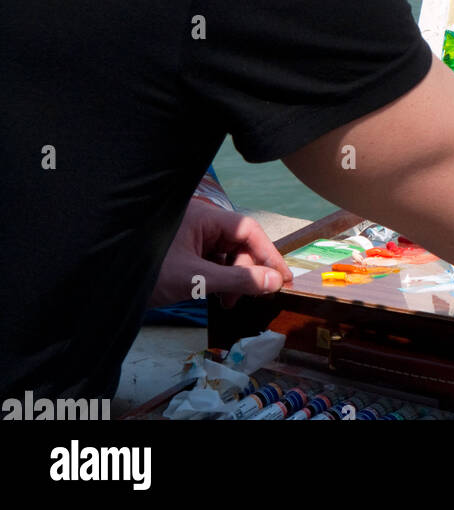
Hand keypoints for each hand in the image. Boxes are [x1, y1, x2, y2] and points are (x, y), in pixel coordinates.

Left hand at [149, 199, 293, 308]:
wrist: (103, 283)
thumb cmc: (150, 273)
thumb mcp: (196, 280)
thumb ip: (237, 281)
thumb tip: (274, 281)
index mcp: (205, 218)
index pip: (248, 230)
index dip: (268, 253)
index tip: (283, 278)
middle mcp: (199, 223)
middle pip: (237, 243)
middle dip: (246, 272)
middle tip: (247, 298)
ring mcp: (189, 237)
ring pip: (224, 255)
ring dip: (232, 279)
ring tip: (227, 303)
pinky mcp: (181, 253)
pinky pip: (209, 261)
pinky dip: (216, 279)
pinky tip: (214, 296)